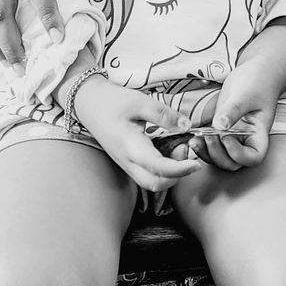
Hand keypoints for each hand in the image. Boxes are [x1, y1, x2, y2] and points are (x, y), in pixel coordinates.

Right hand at [73, 78, 202, 193]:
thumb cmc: (112, 101)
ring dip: (170, 174)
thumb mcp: (139, 101)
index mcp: (130, 147)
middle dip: (177, 176)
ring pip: (151, 182)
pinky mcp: (128, 161)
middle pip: (156, 184)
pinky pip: (147, 174)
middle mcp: (128, 161)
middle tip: (187, 152)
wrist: (88, 103)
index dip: (181, 169)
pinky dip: (163, 169)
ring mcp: (126, 164)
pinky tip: (169, 150)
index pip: (159, 168)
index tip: (197, 162)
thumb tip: (187, 126)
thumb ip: (164, 114)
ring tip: (180, 148)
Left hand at [197, 62, 279, 170]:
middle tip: (208, 137)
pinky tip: (193, 136)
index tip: (227, 137)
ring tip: (195, 140)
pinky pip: (211, 143)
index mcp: (258, 134)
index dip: (239, 154)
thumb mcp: (246, 95)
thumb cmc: (258, 82)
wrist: (255, 72)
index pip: (253, 157)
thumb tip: (219, 126)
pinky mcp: (221, 129)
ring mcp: (233, 135)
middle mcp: (246, 139)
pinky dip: (202, 144)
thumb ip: (233, 111)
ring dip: (206, 152)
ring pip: (220, 156)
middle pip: (233, 162)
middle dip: (218, 154)